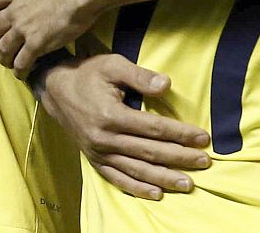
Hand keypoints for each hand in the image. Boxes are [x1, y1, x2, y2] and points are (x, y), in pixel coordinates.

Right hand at [38, 53, 210, 199]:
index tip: (203, 138)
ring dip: (163, 178)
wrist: (55, 89)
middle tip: (204, 162)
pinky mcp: (94, 160)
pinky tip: (156, 194)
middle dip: (179, 158)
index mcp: (111, 115)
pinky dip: (137, 188)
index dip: (180, 134)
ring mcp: (98, 152)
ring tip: (187, 184)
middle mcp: (104, 139)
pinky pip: (117, 179)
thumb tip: (167, 84)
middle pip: (149, 152)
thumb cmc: (88, 74)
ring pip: (136, 170)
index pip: (153, 128)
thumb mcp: (114, 65)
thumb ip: (141, 76)